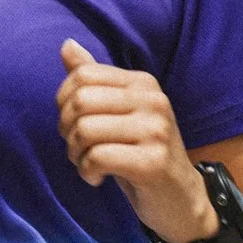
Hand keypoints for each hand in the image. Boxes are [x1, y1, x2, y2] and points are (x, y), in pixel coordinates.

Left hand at [56, 39, 220, 242]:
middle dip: (66, 130)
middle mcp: (152, 100)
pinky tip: (97, 178)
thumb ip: (95, 81)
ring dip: (75, 154)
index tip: (74, 125)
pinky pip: (97, 157)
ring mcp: (154, 130)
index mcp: (142, 82)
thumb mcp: (119, 113)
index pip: (83, 75)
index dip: (64, 102)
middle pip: (80, 101)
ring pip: (85, 129)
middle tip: (78, 149)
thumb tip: (66, 45)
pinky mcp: (151, 162)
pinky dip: (87, 172)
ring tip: (87, 165)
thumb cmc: (140, 154)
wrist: (178, 196)